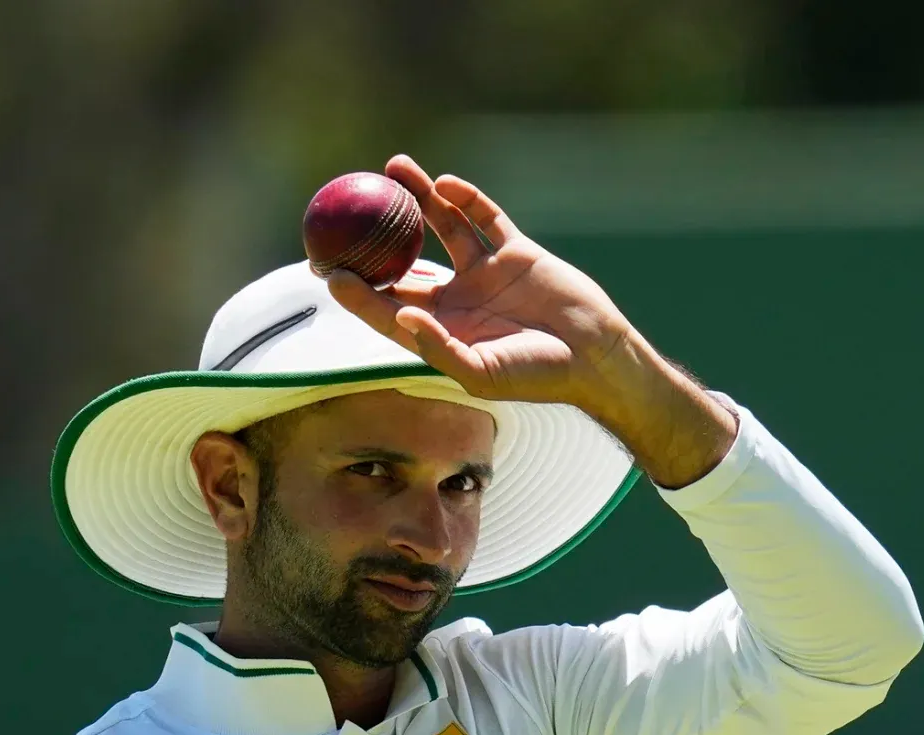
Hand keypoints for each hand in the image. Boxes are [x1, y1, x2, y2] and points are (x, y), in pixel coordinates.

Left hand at [327, 155, 629, 408]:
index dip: (357, 290)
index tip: (329, 269)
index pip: (387, 307)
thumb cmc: (536, 376)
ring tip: (393, 168)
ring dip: (419, 198)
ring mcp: (485, 272)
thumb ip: (438, 347)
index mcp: (441, 331)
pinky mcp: (515, 252)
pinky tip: (444, 182)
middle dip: (377, 236)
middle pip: (406, 261)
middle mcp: (457, 299)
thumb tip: (399, 315)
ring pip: (442, 227)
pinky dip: (465, 199)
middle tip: (348, 210)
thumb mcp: (480, 374)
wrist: (594, 358)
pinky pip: (484, 218)